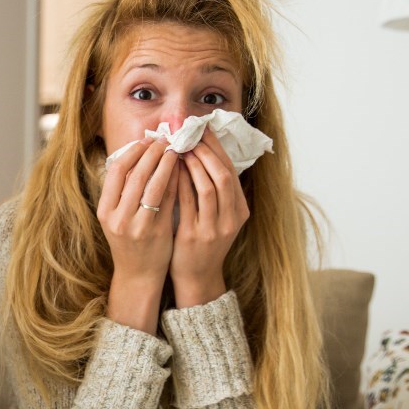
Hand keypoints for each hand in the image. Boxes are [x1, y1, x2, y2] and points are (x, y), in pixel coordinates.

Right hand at [96, 138, 179, 332]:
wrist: (138, 274)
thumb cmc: (129, 240)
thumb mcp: (116, 216)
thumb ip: (122, 191)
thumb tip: (138, 154)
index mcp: (105, 210)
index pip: (115, 171)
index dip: (132, 152)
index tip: (146, 141)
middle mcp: (118, 217)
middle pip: (135, 175)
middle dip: (152, 153)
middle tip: (165, 139)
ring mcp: (138, 225)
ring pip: (153, 185)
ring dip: (166, 163)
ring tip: (176, 150)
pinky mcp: (157, 231)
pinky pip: (168, 199)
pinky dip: (176, 180)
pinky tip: (183, 169)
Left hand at [171, 127, 248, 306]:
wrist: (197, 278)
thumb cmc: (203, 242)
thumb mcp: (219, 217)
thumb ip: (215, 191)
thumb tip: (201, 153)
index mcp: (240, 210)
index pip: (231, 171)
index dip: (216, 148)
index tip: (202, 130)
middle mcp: (231, 218)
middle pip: (222, 175)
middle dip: (206, 152)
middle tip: (189, 135)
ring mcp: (214, 228)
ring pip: (207, 187)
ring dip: (193, 164)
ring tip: (179, 148)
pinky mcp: (195, 236)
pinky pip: (187, 203)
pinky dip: (179, 183)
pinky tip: (168, 171)